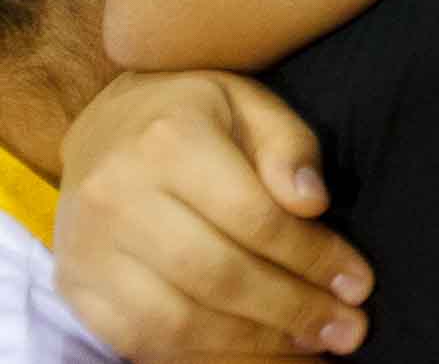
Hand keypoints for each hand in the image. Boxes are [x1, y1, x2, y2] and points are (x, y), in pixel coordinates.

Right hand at [55, 72, 373, 357]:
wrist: (105, 128)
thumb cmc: (197, 116)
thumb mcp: (252, 104)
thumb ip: (289, 146)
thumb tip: (314, 203)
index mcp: (169, 140)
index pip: (254, 216)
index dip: (312, 256)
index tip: (358, 284)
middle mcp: (118, 196)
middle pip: (218, 275)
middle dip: (291, 310)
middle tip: (348, 331)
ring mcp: (89, 248)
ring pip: (178, 320)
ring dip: (253, 346)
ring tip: (309, 348)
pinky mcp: (77, 288)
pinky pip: (142, 341)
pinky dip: (205, 357)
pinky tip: (256, 355)